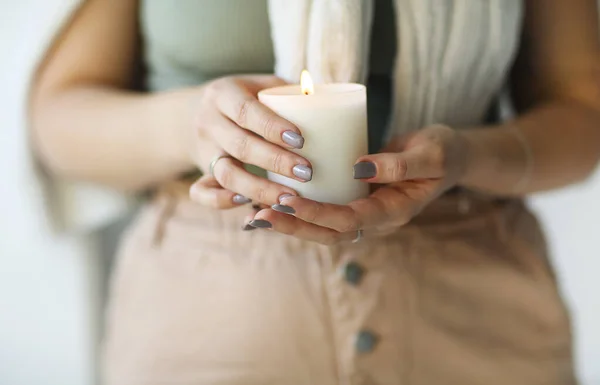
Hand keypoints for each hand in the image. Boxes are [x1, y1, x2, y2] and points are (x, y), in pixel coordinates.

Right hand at [185, 75, 311, 208]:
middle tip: (306, 172)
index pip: (245, 110)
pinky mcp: (201, 173)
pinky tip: (248, 204)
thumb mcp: (262, 86)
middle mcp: (209, 122)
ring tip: (289, 198)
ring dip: (259, 188)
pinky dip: (222, 201)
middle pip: (240, 145)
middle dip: (275, 161)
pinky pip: (202, 192)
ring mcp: (204, 150)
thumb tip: (335, 108)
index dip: (271, 126)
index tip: (300, 140)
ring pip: (226, 174)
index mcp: (222, 94)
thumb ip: (291, 95)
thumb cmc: (247, 99)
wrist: (197, 113)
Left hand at [248, 125, 468, 243]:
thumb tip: (357, 168)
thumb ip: (399, 164)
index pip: (350, 221)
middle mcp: (375, 220)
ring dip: (290, 223)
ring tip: (255, 214)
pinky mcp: (354, 201)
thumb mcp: (432, 154)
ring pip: (322, 228)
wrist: (448, 157)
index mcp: (394, 212)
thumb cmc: (442, 153)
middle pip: (329, 233)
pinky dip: (299, 210)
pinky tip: (273, 200)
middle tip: (259, 216)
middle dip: (294, 226)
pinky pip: (324, 212)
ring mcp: (364, 213)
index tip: (288, 201)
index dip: (317, 214)